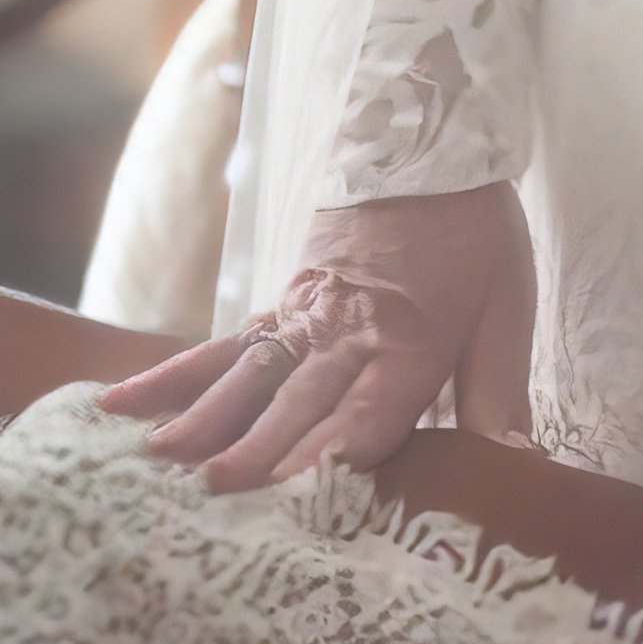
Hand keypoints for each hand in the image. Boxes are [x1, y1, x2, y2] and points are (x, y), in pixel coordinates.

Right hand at [95, 181, 535, 492]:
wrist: (425, 145)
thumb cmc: (472, 235)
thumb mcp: (508, 307)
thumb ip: (500, 393)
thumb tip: (517, 472)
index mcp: (409, 342)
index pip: (368, 412)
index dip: (335, 455)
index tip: (298, 498)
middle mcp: (345, 333)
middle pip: (298, 400)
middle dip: (258, 449)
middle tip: (211, 492)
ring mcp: (300, 317)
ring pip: (248, 375)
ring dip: (205, 417)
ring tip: (159, 459)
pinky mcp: (276, 304)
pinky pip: (221, 345)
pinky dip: (175, 374)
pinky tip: (125, 402)